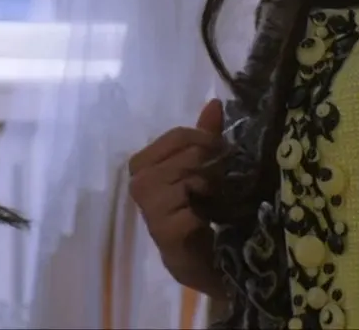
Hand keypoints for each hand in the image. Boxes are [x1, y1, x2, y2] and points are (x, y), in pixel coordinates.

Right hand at [128, 98, 227, 296]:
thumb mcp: (198, 167)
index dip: (206, 141)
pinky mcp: (164, 231)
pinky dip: (207, 212)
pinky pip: (194, 209)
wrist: (194, 256)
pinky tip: (207, 220)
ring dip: (210, 189)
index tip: (220, 154)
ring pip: (192, 180)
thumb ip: (204, 136)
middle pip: (188, 156)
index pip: (178, 136)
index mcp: (141, 163)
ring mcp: (150, 208)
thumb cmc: (194, 206)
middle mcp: (139, 183)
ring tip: (212, 200)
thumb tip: (215, 102)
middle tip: (216, 183)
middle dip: (210, 167)